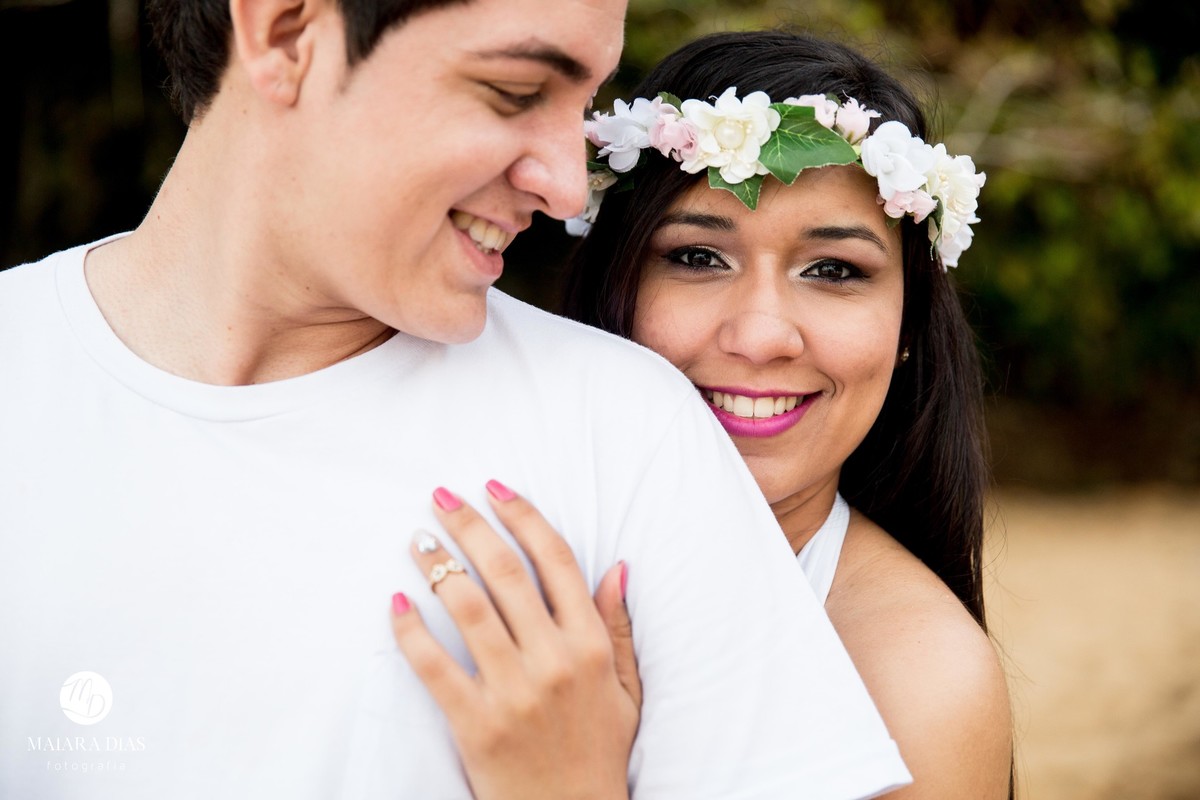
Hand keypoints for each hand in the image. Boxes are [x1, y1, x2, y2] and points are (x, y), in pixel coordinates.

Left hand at [390, 480, 640, 799]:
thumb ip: (617, 626)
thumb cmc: (599, 750)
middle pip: (505, 573)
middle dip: (471, 526)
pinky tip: (396, 603)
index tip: (496, 488)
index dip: (524, 516)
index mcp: (589, 645)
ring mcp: (513, 691)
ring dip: (438, 566)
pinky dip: (411, 632)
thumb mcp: (626, 688)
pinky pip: (434, 668)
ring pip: (469, 609)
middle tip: (442, 497)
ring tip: (419, 539)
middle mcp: (553, 660)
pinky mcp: (476, 724)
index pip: (556, 561)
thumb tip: (616, 565)